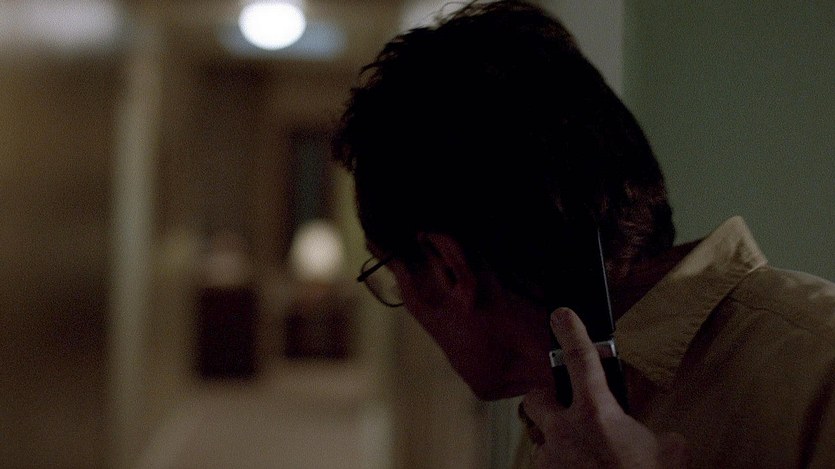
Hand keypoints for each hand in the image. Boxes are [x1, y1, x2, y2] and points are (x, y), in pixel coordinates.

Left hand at [521, 307, 688, 467]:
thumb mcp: (670, 454)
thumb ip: (660, 438)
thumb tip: (664, 440)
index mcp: (596, 412)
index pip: (580, 359)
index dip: (570, 331)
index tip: (561, 314)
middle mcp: (564, 430)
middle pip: (535, 398)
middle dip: (544, 399)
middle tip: (561, 407)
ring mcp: (550, 457)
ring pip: (540, 438)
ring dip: (555, 442)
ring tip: (580, 456)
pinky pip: (546, 466)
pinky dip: (561, 468)